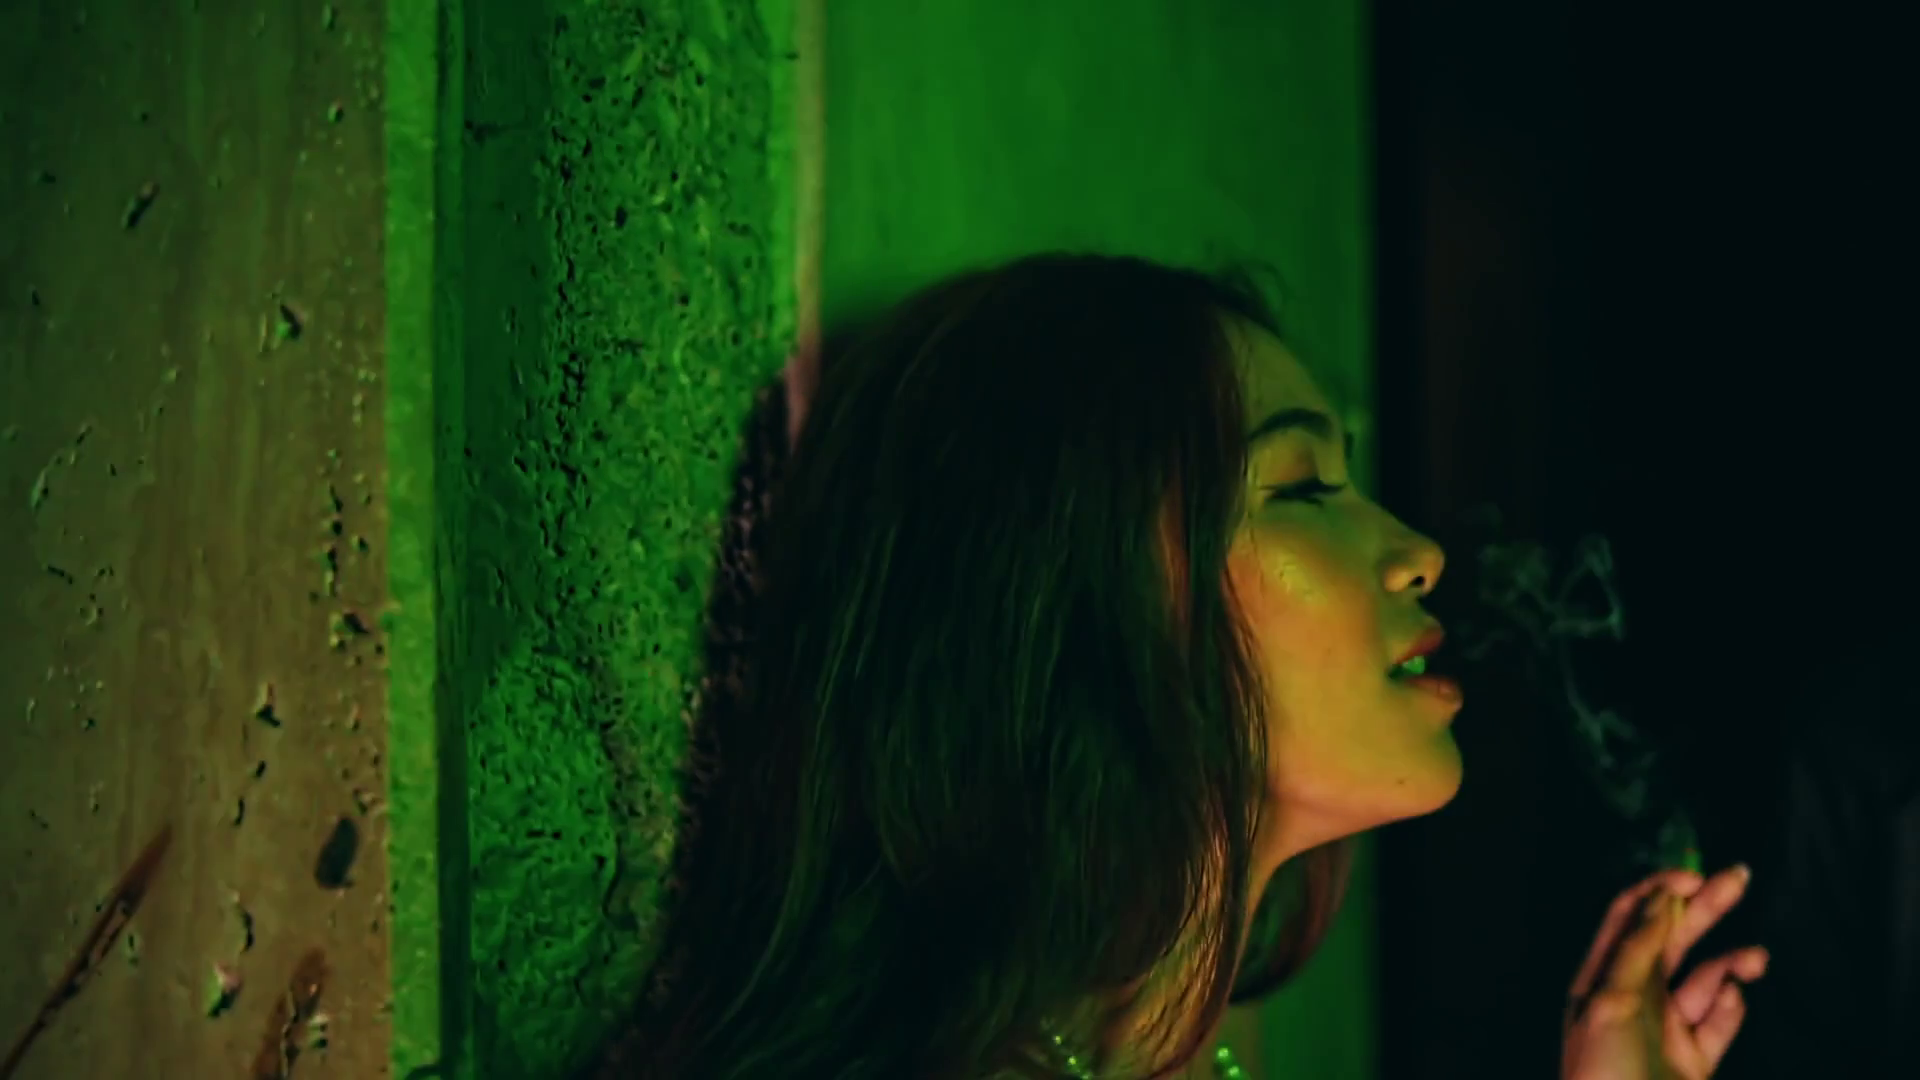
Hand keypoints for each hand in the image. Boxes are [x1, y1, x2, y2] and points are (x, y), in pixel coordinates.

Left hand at [1561, 865, 1769, 1079]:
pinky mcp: (1694, 1059)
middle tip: (1738, 877)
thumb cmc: (1602, 1069)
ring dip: (1730, 962)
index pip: (1628, 917)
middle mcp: (1635, 995)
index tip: (1691, 874)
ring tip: (1756, 959)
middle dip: (1704, 908)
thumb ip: (1637, 947)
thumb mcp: (1611, 1000)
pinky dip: (1731, 1006)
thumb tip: (1662, 897)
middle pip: (1672, 939)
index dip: (1657, 891)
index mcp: (1603, 976)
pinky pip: (1718, 1022)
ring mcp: (1666, 1027)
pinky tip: (1733, 1000)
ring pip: (1704, 978)